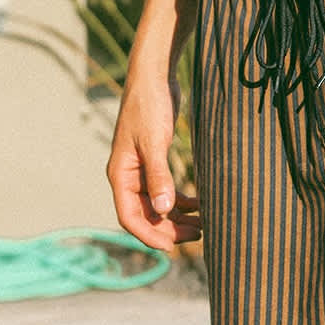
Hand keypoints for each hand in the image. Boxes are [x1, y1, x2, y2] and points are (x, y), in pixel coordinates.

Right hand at [106, 71, 202, 251]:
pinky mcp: (155, 159)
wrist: (154, 76)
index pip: (130, 217)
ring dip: (178, 217)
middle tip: (198, 236)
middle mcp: (128, 175)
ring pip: (158, 204)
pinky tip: (200, 204)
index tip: (172, 248)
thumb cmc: (149, 105)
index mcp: (120, 175)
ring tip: (204, 225)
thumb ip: (158, 176)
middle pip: (146, 214)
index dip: (150, 235)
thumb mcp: (154, 142)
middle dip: (169, 228)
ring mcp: (141, 169)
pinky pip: (166, 189)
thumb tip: (163, 210)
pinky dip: (182, 199)